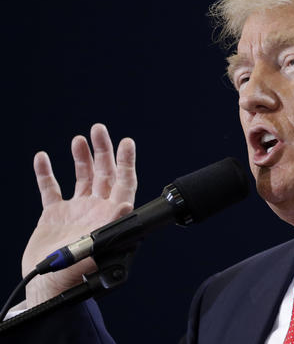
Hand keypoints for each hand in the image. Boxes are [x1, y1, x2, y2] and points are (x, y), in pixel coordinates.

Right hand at [22, 123, 136, 307]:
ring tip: (79, 139)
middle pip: (104, 173)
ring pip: (81, 177)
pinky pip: (50, 189)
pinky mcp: (54, 215)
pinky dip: (46, 174)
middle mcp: (96, 208)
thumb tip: (127, 204)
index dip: (126, 162)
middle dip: (103, 151)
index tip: (126, 142)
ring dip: (81, 158)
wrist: (49, 286)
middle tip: (99, 129)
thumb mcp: (100, 246)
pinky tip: (43, 158)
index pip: (124, 182)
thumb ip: (114, 224)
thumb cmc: (78, 272)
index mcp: (111, 214)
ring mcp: (76, 210)